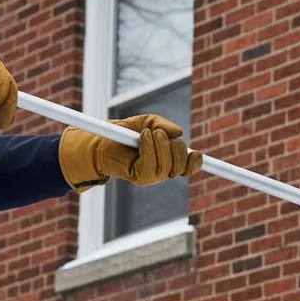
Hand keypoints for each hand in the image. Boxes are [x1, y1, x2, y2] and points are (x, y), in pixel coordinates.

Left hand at [58, 114, 202, 192]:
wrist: (101, 140)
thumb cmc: (125, 132)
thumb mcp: (148, 122)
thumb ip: (165, 126)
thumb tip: (179, 134)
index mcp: (169, 160)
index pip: (189, 167)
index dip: (196, 163)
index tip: (197, 154)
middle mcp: (163, 171)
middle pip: (183, 167)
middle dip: (177, 148)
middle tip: (160, 133)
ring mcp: (152, 177)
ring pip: (169, 167)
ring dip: (160, 145)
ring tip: (146, 132)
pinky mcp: (140, 178)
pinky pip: (152, 166)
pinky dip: (149, 148)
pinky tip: (142, 137)